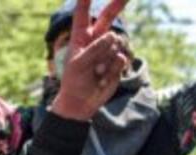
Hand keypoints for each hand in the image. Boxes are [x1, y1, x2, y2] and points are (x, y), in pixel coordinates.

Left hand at [51, 0, 130, 119]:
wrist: (82, 102)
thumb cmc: (74, 82)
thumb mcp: (78, 64)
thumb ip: (94, 48)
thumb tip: (113, 36)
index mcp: (80, 37)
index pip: (83, 15)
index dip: (85, 1)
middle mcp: (95, 40)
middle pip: (109, 17)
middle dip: (118, 3)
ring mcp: (108, 50)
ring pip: (116, 43)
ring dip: (106, 60)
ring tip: (95, 72)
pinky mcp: (118, 61)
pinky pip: (121, 58)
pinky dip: (112, 69)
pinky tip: (103, 78)